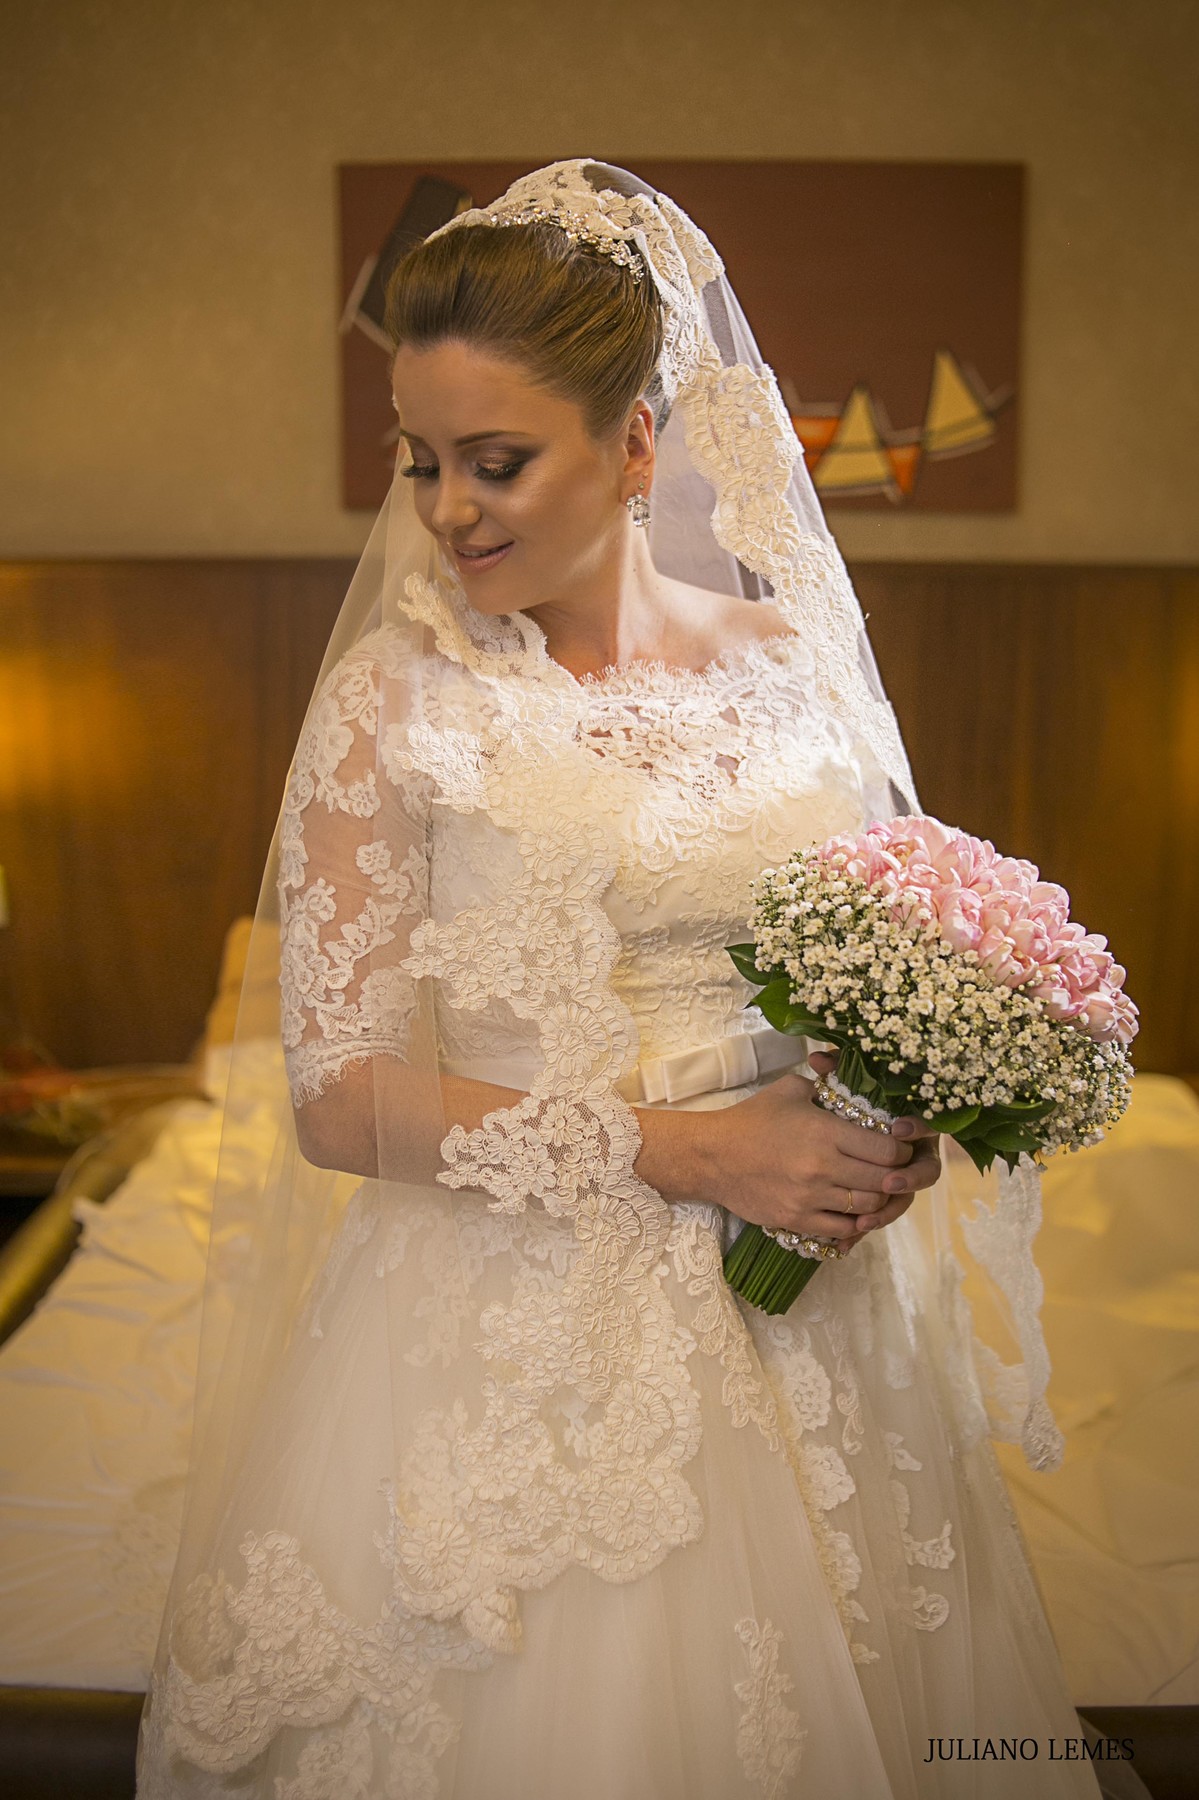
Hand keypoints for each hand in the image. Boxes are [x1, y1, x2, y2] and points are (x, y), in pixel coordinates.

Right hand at [696, 1047, 941, 1246]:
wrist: (713, 1156)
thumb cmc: (752, 1119)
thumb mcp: (791, 1090)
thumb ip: (827, 1088)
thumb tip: (853, 1089)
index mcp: (826, 1132)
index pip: (887, 1150)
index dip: (902, 1151)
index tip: (901, 1148)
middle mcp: (823, 1167)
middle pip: (883, 1181)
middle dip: (898, 1177)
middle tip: (898, 1172)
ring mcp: (810, 1198)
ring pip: (867, 1208)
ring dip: (879, 1201)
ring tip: (878, 1191)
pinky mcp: (797, 1219)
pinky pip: (842, 1230)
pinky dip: (855, 1223)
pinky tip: (856, 1212)